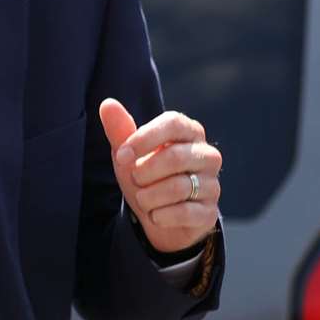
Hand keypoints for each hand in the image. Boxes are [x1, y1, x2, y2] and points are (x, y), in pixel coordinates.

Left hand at [99, 99, 221, 253]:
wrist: (157, 216)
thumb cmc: (145, 176)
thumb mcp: (129, 154)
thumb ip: (120, 129)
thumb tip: (108, 103)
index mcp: (189, 132)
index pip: (173, 123)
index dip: (144, 139)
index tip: (122, 156)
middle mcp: (207, 155)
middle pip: (174, 157)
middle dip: (144, 173)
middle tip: (135, 179)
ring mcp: (211, 184)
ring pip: (178, 187)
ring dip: (149, 197)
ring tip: (143, 198)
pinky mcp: (209, 212)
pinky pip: (184, 213)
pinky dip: (161, 216)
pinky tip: (155, 215)